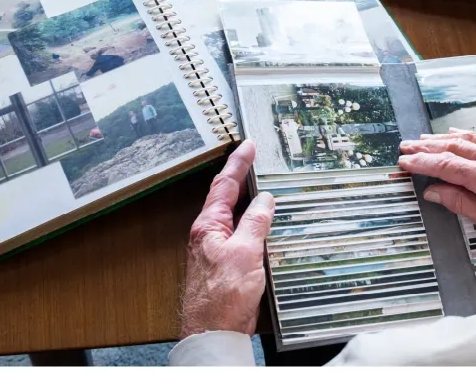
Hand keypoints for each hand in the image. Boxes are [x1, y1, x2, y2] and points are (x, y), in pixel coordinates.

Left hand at [180, 140, 274, 337]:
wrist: (214, 332)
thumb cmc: (222, 297)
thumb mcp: (245, 253)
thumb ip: (255, 223)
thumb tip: (265, 199)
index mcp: (208, 226)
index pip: (224, 185)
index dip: (238, 162)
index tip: (249, 145)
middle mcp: (209, 235)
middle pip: (227, 197)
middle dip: (241, 175)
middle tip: (256, 157)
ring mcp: (217, 249)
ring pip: (236, 216)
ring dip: (250, 200)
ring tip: (265, 183)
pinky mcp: (227, 264)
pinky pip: (242, 234)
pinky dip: (254, 223)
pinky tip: (267, 223)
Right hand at [398, 128, 475, 228]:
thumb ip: (461, 204)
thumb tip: (434, 192)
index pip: (446, 166)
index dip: (422, 163)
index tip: (406, 161)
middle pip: (453, 148)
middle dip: (426, 148)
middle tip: (406, 147)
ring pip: (468, 140)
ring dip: (442, 139)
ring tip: (423, 140)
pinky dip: (466, 135)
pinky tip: (456, 133)